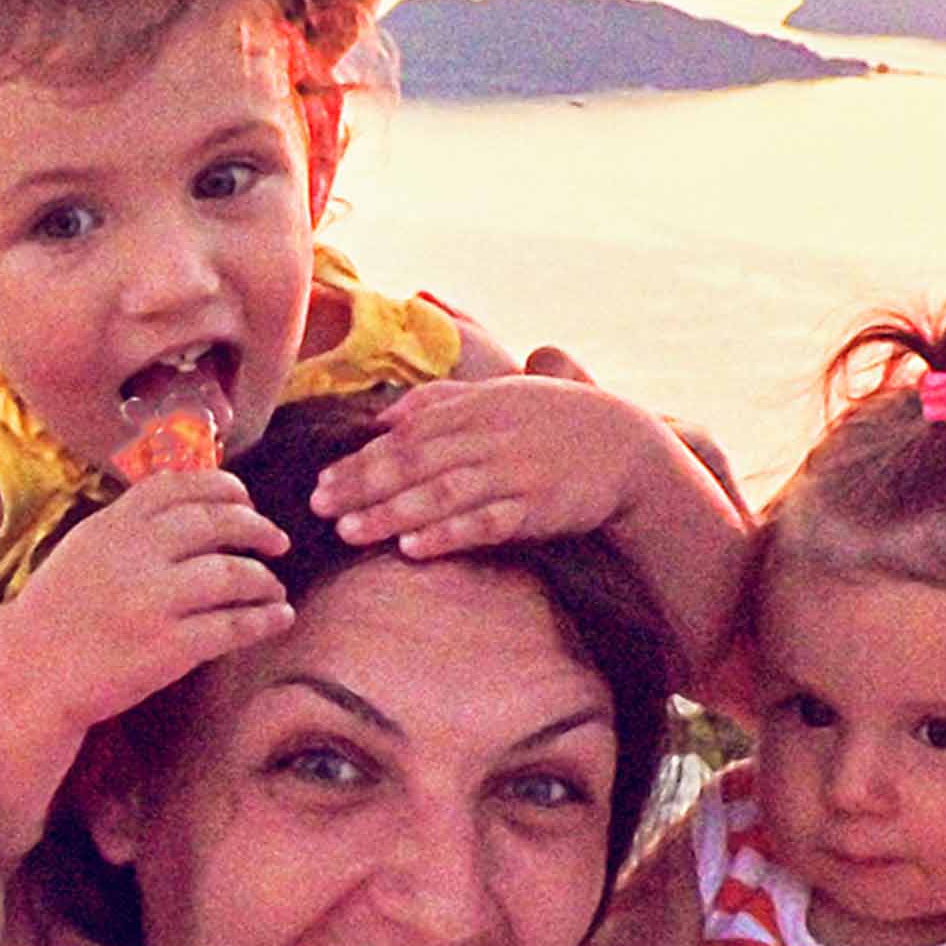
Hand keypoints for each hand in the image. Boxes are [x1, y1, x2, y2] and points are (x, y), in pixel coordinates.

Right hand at [0, 467, 290, 734]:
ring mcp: (151, 601)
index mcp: (111, 526)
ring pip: (232, 574)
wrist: (27, 676)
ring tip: (274, 589)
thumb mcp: (82, 550)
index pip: (179, 485)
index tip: (244, 500)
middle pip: (216, 522)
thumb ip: (128, 526)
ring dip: (264, 580)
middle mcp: (133, 555)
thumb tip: (191, 506)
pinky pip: (232, 627)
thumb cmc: (57, 615)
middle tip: (276, 541)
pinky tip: (278, 618)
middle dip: (256, 528)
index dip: (223, 487)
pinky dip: (264, 620)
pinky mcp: (167, 648)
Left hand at [317, 363, 684, 559]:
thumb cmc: (554, 420)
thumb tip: (382, 417)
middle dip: (363, 486)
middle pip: (414, 463)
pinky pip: (487, 523)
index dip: (361, 460)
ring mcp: (514, 472)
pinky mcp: (538, 507)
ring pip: (442, 493)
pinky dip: (450, 535)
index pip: (405, 436)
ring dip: (393, 514)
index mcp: (475, 408)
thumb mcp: (499, 395)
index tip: (321, 482)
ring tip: (350, 533)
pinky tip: (415, 549)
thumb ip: (440, 403)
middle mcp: (489, 437)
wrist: (627, 446)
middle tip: (319, 509)